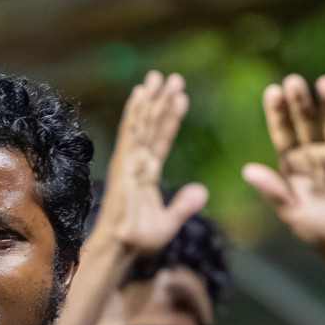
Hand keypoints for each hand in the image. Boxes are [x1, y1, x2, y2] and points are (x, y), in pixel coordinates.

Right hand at [90, 70, 207, 255]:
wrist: (122, 247)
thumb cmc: (139, 239)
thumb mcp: (169, 223)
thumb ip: (184, 205)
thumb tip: (202, 191)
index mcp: (147, 174)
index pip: (162, 140)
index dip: (171, 119)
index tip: (182, 97)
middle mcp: (137, 163)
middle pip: (151, 126)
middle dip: (160, 101)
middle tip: (172, 77)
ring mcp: (128, 162)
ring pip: (141, 124)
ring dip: (149, 100)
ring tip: (156, 77)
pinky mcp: (122, 163)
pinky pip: (130, 133)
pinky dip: (134, 112)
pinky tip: (140, 94)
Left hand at [244, 74, 324, 261]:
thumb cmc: (316, 230)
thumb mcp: (292, 212)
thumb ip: (273, 190)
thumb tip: (247, 170)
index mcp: (293, 164)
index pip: (283, 133)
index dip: (278, 113)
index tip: (272, 91)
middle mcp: (315, 154)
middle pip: (307, 123)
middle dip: (301, 104)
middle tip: (294, 81)